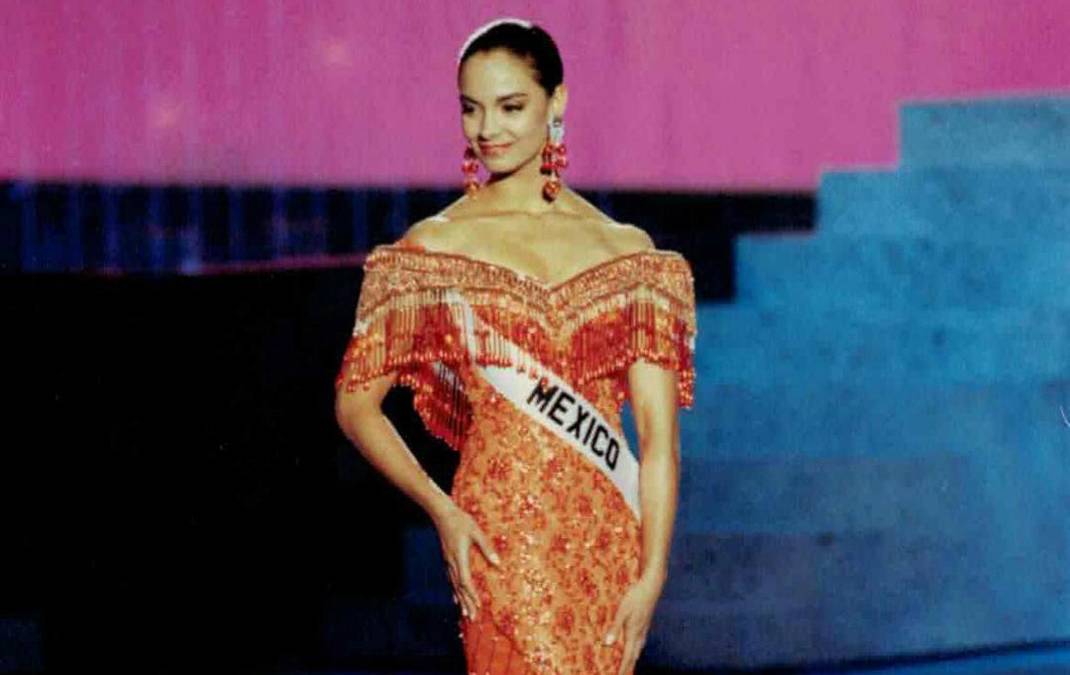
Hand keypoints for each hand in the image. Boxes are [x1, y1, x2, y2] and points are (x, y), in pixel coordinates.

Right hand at [431, 502, 500, 620]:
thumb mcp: (476, 532)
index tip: (478, 605)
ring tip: (465, 614)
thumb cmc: (461, 521)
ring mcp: (448, 562)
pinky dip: (454, 591)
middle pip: (459, 588)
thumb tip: (498, 564)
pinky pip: (450, 580)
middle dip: (466, 604)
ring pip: (454, 586)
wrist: (442, 514)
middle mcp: (452, 562)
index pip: (465, 581)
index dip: (472, 594)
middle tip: (472, 618)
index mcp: (459, 556)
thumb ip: (487, 548)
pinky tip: (455, 598)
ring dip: (460, 601)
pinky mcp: (447, 560)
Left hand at [604, 573, 663, 674]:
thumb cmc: (635, 597)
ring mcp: (644, 628)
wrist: (652, 586)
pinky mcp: (645, 623)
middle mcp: (640, 633)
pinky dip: (636, 648)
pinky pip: (640, 641)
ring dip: (633, 658)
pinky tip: (635, 645)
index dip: (623, 668)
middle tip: (623, 674)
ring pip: (638, 648)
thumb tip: (607, 644)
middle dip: (628, 666)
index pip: (628, 656)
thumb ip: (614, 628)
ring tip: (629, 664)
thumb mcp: (622, 611)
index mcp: (633, 633)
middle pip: (634, 655)